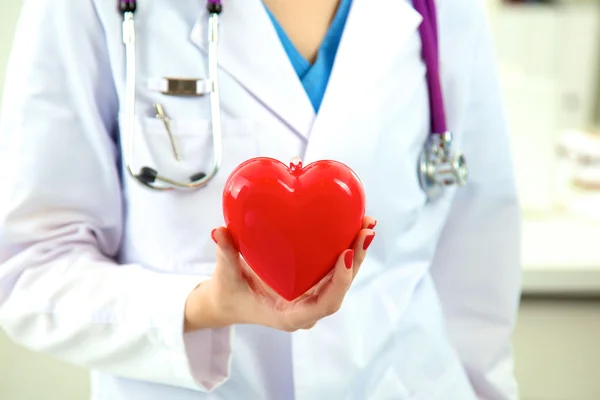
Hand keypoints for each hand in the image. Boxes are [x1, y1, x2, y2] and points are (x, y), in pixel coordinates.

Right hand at [184, 216, 375, 332]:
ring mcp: (312, 297)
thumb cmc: (228, 293)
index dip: (338, 282)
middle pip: (340, 288)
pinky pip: (334, 269)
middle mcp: (306, 308)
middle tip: (364, 230)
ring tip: (367, 224)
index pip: (324, 304)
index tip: (344, 255)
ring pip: (342, 278)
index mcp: (289, 316)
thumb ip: (225, 254)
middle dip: (355, 259)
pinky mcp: (312, 284)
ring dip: (356, 252)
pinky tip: (354, 227)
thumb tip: (218, 231)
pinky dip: (346, 249)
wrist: (229, 302)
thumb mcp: (225, 276)